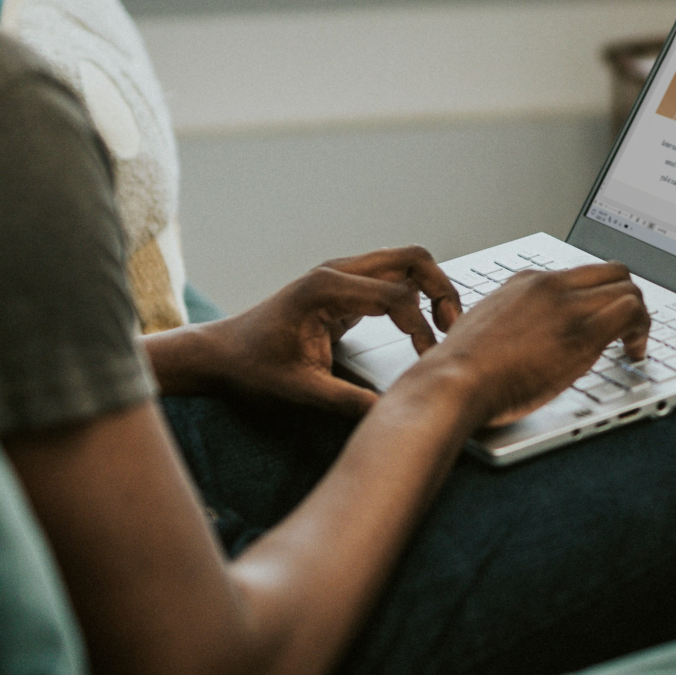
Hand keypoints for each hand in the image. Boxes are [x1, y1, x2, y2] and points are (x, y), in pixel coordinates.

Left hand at [146, 246, 460, 417]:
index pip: (398, 296)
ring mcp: (342, 275)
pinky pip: (392, 280)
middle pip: (412, 259)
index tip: (427, 361)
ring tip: (444, 329)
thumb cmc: (253, 368)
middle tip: (453, 329)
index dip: (422, 329)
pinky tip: (421, 330)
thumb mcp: (299, 391)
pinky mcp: (345, 288)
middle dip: (442, 289)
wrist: (222, 355)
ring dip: (432, 290)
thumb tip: (390, 415)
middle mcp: (338, 272)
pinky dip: (416, 298)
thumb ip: (346, 401)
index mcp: (327, 288)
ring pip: (406, 263)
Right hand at [411, 264, 649, 427]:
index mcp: (524, 283)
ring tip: (633, 344)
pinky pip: (630, 311)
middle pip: (611, 272)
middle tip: (628, 330)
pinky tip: (633, 352)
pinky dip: (642, 329)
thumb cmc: (460, 369)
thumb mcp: (482, 329)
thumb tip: (520, 340)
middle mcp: (548, 286)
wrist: (455, 381)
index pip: (580, 275)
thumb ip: (508, 324)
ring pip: (627, 287)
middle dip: (627, 299)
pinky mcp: (582, 333)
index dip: (599, 298)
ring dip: (639, 316)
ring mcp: (566, 306)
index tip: (601, 320)